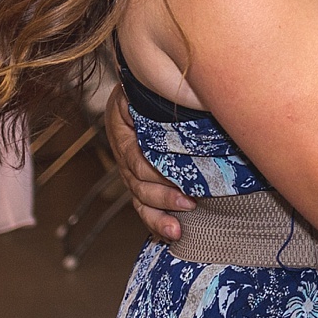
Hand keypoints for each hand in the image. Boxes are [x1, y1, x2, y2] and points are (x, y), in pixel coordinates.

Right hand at [103, 87, 197, 241]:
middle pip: (136, 183)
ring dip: (157, 215)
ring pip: (138, 198)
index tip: (182, 182)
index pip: (135, 158)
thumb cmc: (149, 84)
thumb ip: (163, 94)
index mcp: (122, 127)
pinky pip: (143, 204)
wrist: (141, 84)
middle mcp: (123, 150)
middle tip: (189, 203)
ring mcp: (130, 167)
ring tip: (176, 229)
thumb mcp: (149, 85)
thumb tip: (194, 100)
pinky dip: (155, 220)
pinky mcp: (140, 179)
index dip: (156, 174)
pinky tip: (169, 233)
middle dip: (162, 197)